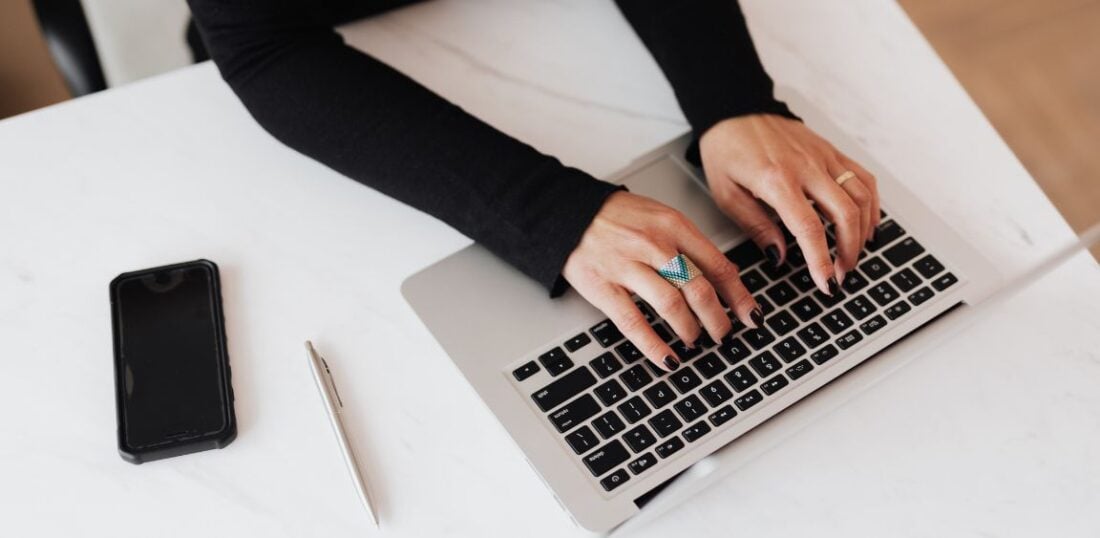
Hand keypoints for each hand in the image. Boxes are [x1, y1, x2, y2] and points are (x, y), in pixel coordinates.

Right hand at [562, 191, 761, 371]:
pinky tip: (667, 357)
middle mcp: (654, 245)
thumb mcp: (661, 217)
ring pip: (672, 307)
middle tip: (724, 334)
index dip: (739, 296)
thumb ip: (690, 244)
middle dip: (718, 319)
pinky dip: (654, 345)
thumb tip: (724, 277)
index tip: (750, 315)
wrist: (568, 212)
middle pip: (699, 289)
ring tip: (695, 341)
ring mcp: (628, 267)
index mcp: (674, 226)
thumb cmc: (617, 217)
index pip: (718, 265)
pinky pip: (634, 322)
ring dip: (690, 331)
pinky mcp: (604, 288)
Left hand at [699, 114, 879, 292]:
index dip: (822, 260)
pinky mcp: (831, 150)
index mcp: (777, 180)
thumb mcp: (727, 195)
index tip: (827, 283)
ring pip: (861, 196)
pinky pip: (862, 178)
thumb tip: (780, 255)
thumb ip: (756, 226)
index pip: (810, 228)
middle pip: (845, 214)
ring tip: (852, 255)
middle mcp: (806, 166)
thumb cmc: (726, 150)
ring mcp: (823, 156)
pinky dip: (871, 204)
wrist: (734, 110)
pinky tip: (866, 223)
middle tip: (841, 274)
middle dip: (849, 251)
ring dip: (863, 231)